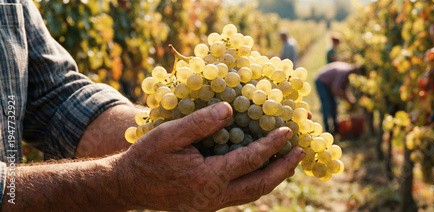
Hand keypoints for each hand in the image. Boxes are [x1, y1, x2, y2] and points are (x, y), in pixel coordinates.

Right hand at [114, 102, 304, 210]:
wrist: (129, 187)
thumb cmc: (147, 157)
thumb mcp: (169, 135)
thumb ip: (200, 123)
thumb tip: (230, 108)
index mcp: (207, 178)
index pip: (249, 161)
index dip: (271, 145)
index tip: (287, 130)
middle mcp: (214, 196)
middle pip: (260, 185)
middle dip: (284, 169)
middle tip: (301, 151)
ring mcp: (212, 203)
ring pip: (252, 193)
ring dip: (274, 178)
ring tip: (289, 161)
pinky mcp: (209, 204)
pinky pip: (241, 194)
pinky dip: (257, 181)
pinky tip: (262, 169)